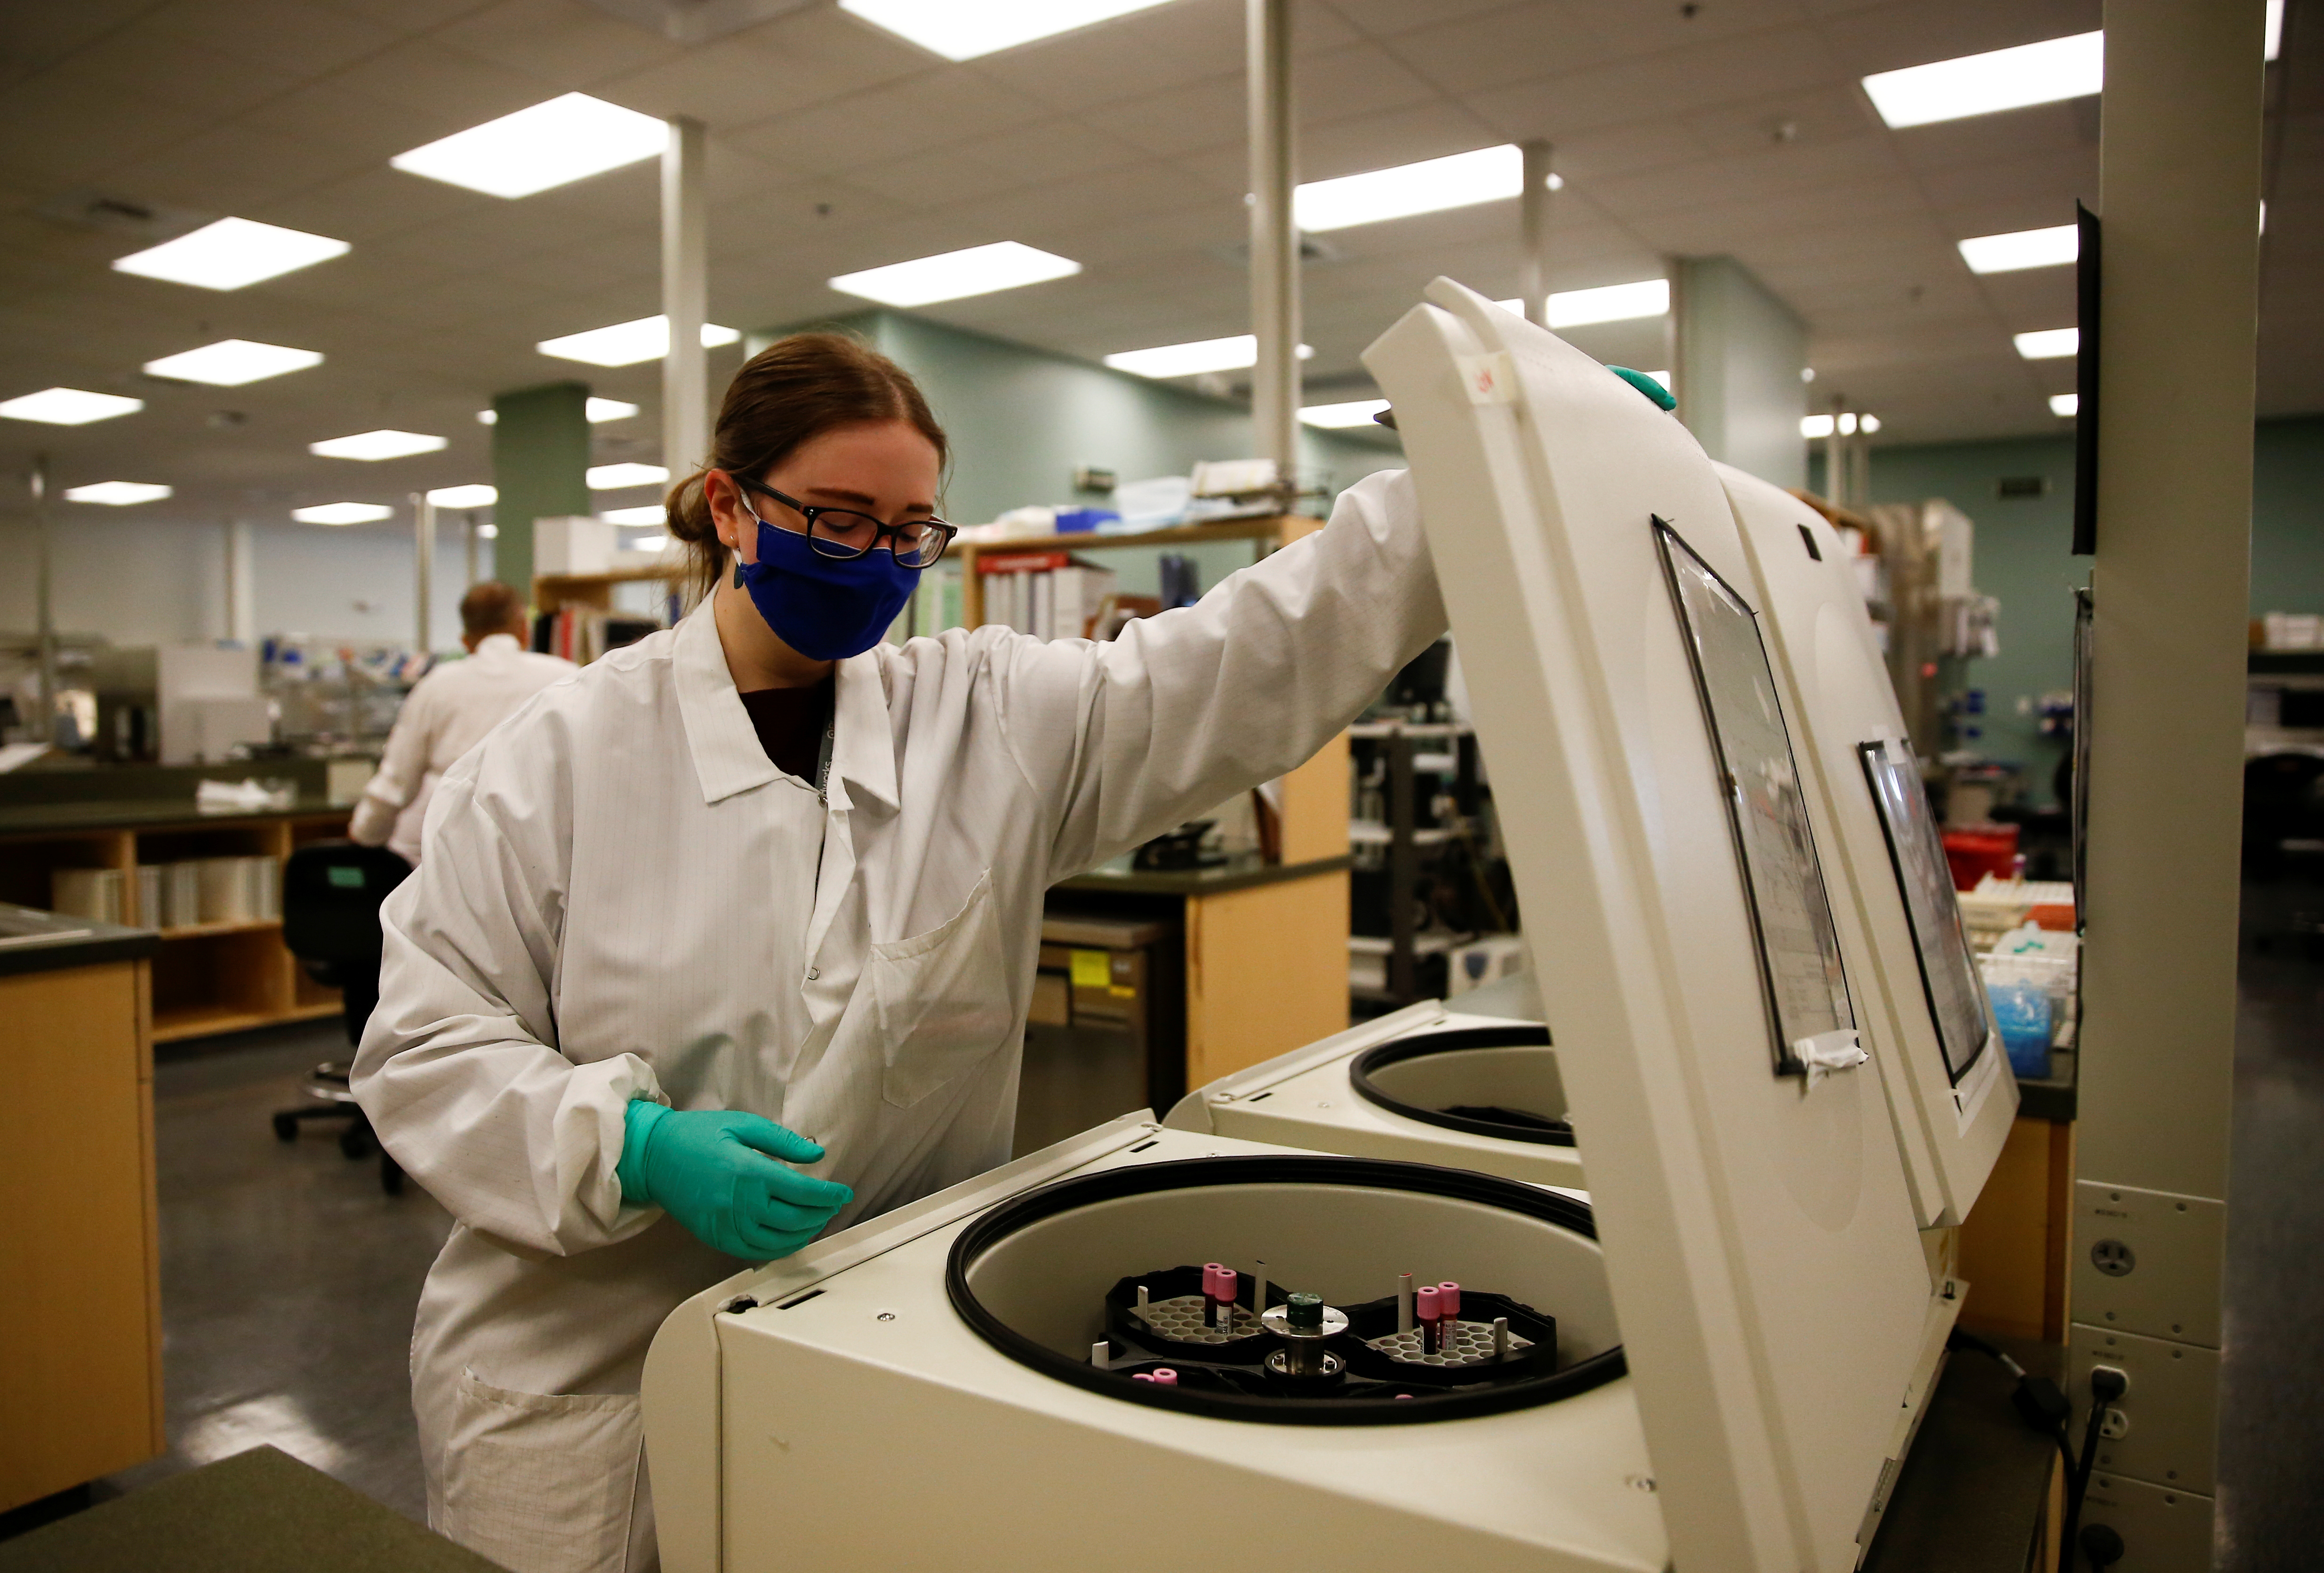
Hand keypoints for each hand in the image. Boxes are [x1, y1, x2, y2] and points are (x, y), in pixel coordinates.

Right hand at [617, 1102, 852, 1259]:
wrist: (652, 1155)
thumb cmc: (696, 1134)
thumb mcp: (741, 1123)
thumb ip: (782, 1140)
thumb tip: (815, 1155)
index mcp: (748, 1171)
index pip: (802, 1191)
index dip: (829, 1195)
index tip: (844, 1193)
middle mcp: (738, 1203)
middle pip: (795, 1219)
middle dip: (821, 1214)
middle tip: (833, 1205)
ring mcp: (725, 1224)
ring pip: (777, 1241)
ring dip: (804, 1234)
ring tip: (816, 1221)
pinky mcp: (714, 1237)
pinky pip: (753, 1252)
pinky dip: (777, 1249)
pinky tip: (789, 1239)